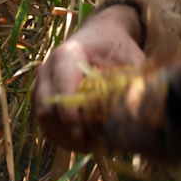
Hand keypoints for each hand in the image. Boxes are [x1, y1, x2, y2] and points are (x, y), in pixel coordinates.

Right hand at [33, 4, 145, 149]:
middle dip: (68, 133)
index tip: (85, 137)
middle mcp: (47, 68)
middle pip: (47, 110)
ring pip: (44, 120)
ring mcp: (42, 83)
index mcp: (67, 55)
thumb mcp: (130, 58)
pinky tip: (84, 142)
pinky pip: (46, 123)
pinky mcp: (43, 96)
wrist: (100, 33)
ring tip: (92, 146)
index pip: (61, 89)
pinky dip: (62, 136)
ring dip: (65, 138)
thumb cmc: (117, 45)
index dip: (70, 117)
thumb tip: (138, 116)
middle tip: (93, 147)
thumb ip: (133, 83)